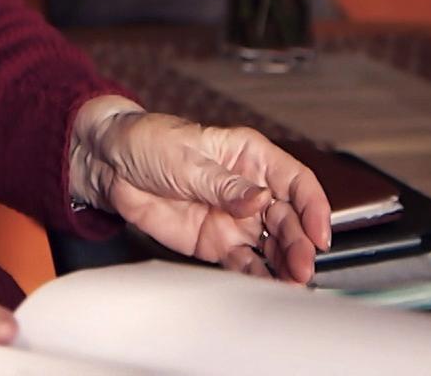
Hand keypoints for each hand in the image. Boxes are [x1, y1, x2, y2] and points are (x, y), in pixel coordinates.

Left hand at [70, 98, 331, 283]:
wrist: (111, 166)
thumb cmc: (149, 143)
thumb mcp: (186, 158)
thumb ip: (225, 184)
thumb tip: (259, 199)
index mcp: (250, 156)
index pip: (296, 182)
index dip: (313, 207)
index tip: (319, 232)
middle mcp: (250, 190)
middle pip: (288, 219)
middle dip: (299, 244)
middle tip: (302, 267)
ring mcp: (234, 219)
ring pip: (271, 246)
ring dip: (284, 264)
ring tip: (292, 284)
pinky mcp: (215, 243)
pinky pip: (244, 263)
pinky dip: (257, 277)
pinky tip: (268, 288)